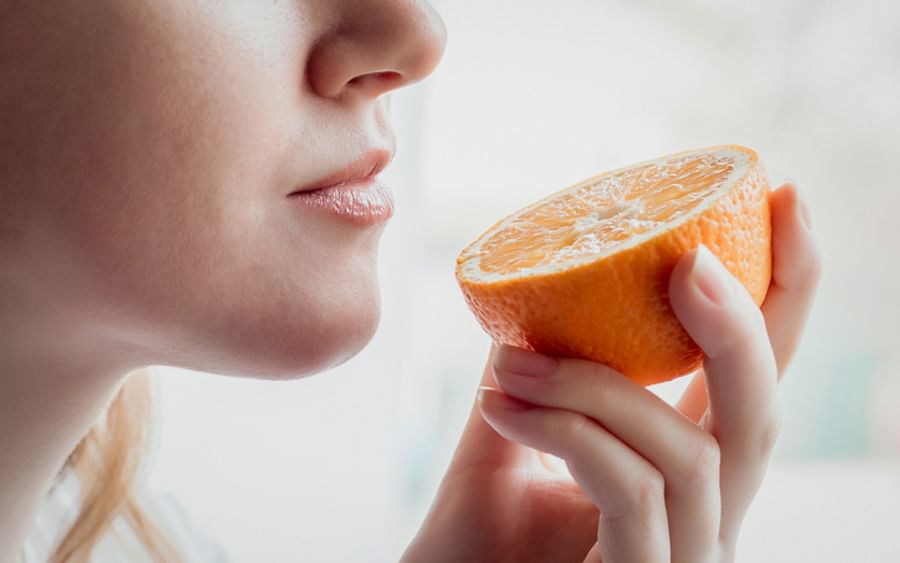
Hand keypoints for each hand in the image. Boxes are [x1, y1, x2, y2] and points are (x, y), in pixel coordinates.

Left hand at [400, 181, 820, 562]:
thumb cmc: (474, 543)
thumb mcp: (508, 439)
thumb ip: (535, 374)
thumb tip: (533, 294)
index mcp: (682, 474)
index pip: (750, 379)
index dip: (785, 292)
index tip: (785, 199)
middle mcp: (702, 518)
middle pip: (762, 415)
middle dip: (740, 323)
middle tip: (688, 257)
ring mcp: (683, 558)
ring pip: (691, 452)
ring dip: (596, 385)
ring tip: (513, 363)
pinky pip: (630, 488)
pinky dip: (567, 431)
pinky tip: (501, 407)